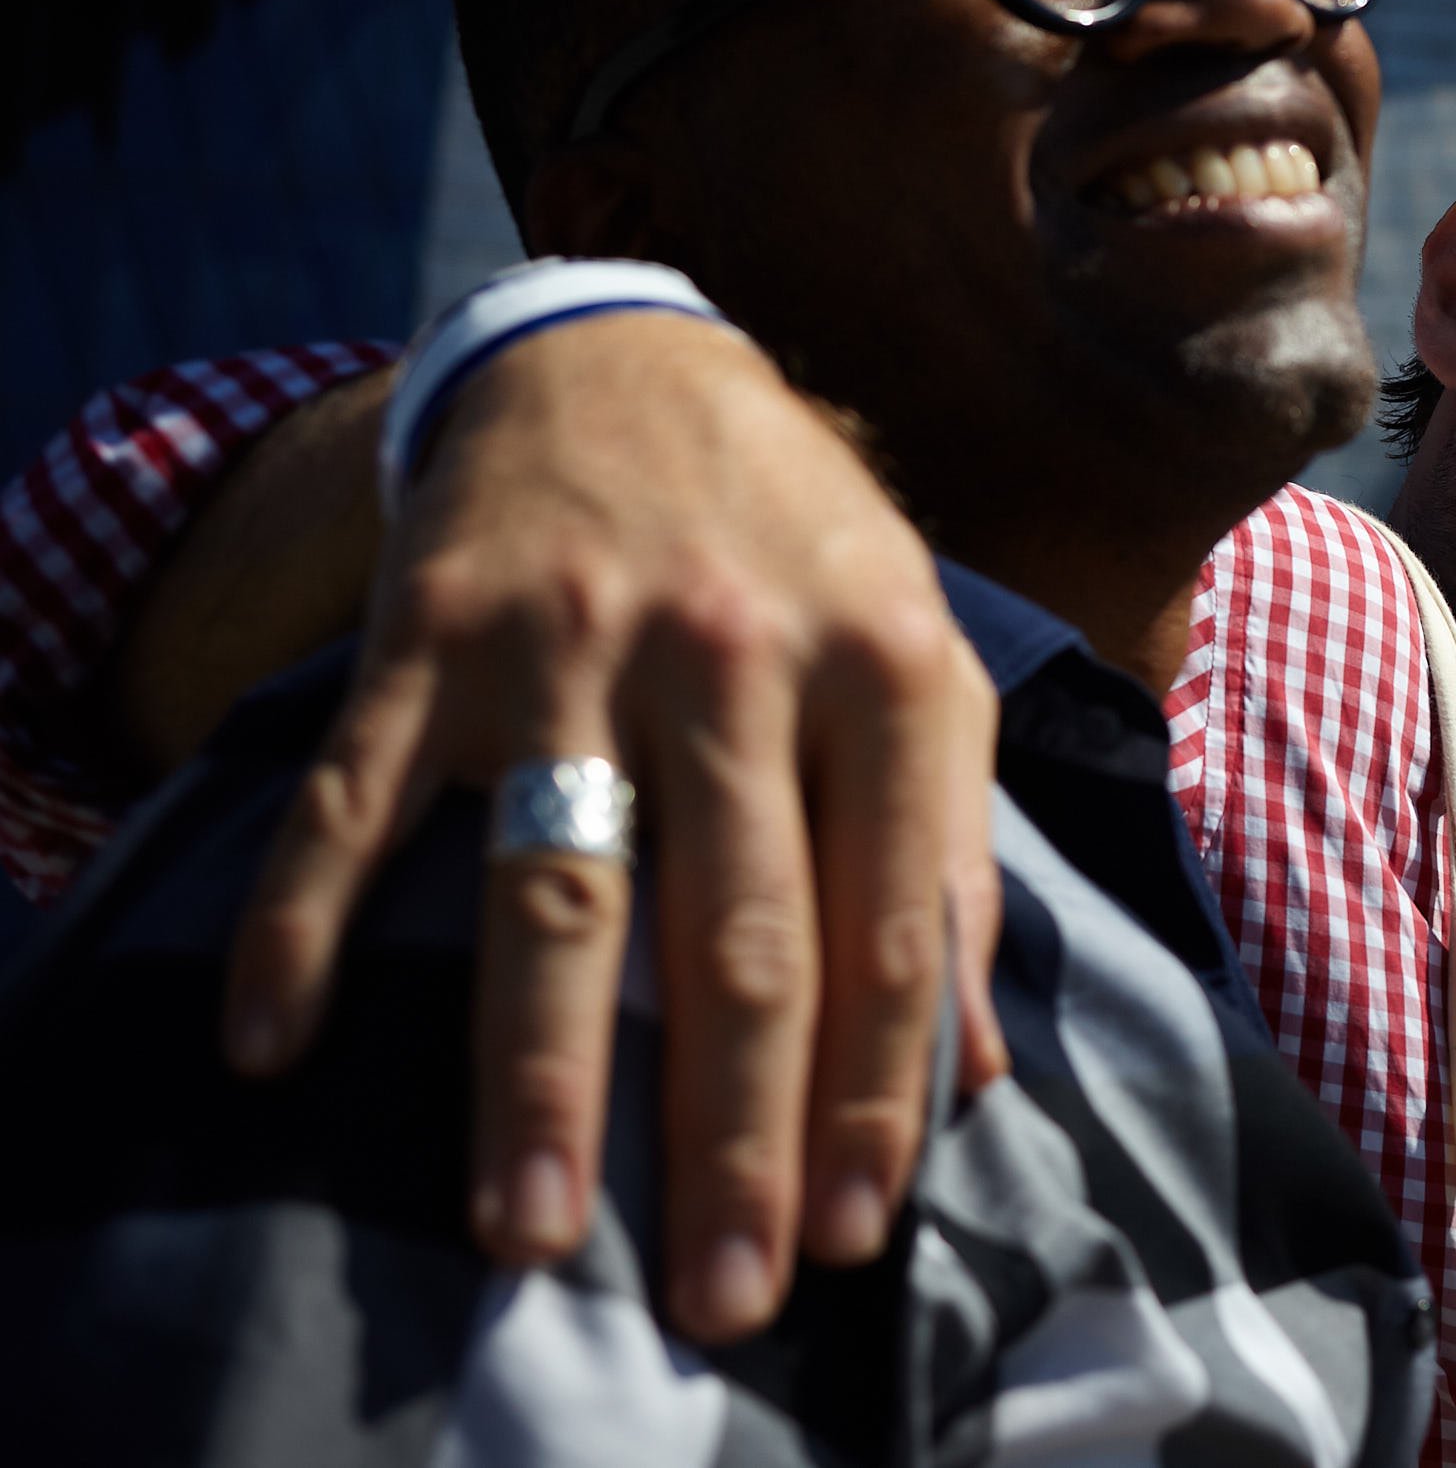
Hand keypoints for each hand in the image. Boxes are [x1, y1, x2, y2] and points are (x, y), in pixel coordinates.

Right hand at [219, 310, 1005, 1340]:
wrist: (623, 354)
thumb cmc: (793, 535)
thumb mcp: (915, 650)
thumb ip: (951, 843)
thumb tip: (977, 1067)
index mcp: (881, 662)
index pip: (895, 916)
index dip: (881, 1089)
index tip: (858, 1231)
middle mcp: (733, 652)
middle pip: (736, 933)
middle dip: (735, 1135)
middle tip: (727, 1296)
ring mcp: (573, 642)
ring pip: (561, 888)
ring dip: (540, 1074)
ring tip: (536, 1229)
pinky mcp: (434, 631)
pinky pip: (361, 795)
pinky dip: (307, 918)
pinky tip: (282, 1044)